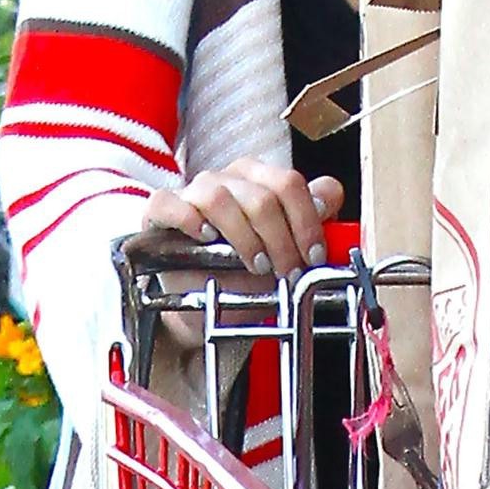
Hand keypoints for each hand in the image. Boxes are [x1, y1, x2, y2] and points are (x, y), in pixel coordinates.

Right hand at [144, 158, 345, 278]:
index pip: (290, 183)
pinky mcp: (159, 212)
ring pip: (220, 197)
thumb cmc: (246, 275)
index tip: (313, 255)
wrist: (207, 308)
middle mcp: (228, 179)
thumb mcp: (287, 251)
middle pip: (262, 194)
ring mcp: (193, 192)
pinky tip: (205, 238)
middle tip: (287, 271)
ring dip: (244, 236)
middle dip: (282, 239)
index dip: (307, 222)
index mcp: (261, 180)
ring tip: (254, 264)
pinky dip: (188, 219)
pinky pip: (169, 203)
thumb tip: (330, 194)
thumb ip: (311, 220)